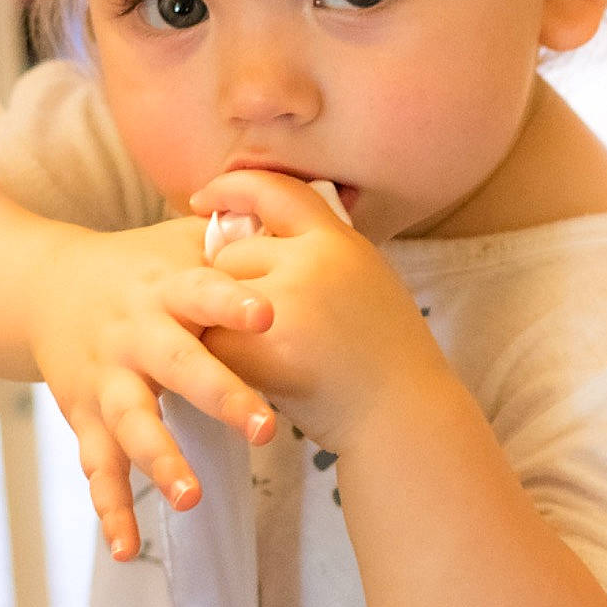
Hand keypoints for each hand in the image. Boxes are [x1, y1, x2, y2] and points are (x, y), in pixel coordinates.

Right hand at [32, 217, 277, 559]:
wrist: (44, 287)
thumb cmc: (139, 266)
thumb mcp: (177, 243)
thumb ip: (231, 241)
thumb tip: (293, 226)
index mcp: (164, 288)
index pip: (203, 291)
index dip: (232, 303)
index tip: (269, 316)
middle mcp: (133, 334)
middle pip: (175, 365)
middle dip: (219, 396)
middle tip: (264, 429)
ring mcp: (105, 379)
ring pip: (132, 425)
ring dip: (161, 462)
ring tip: (192, 497)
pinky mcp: (83, 416)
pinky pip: (97, 468)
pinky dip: (110, 509)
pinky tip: (126, 550)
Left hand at [188, 172, 453, 452]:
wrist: (403, 417)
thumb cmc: (384, 357)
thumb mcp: (364, 281)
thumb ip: (318, 256)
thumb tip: (250, 234)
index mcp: (339, 240)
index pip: (274, 190)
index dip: (232, 189)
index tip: (203, 200)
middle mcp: (312, 261)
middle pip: (232, 251)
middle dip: (228, 285)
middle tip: (259, 325)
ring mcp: (283, 303)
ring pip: (214, 295)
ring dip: (221, 321)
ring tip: (261, 352)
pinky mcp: (259, 350)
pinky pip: (212, 341)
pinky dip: (221, 360)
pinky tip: (254, 377)